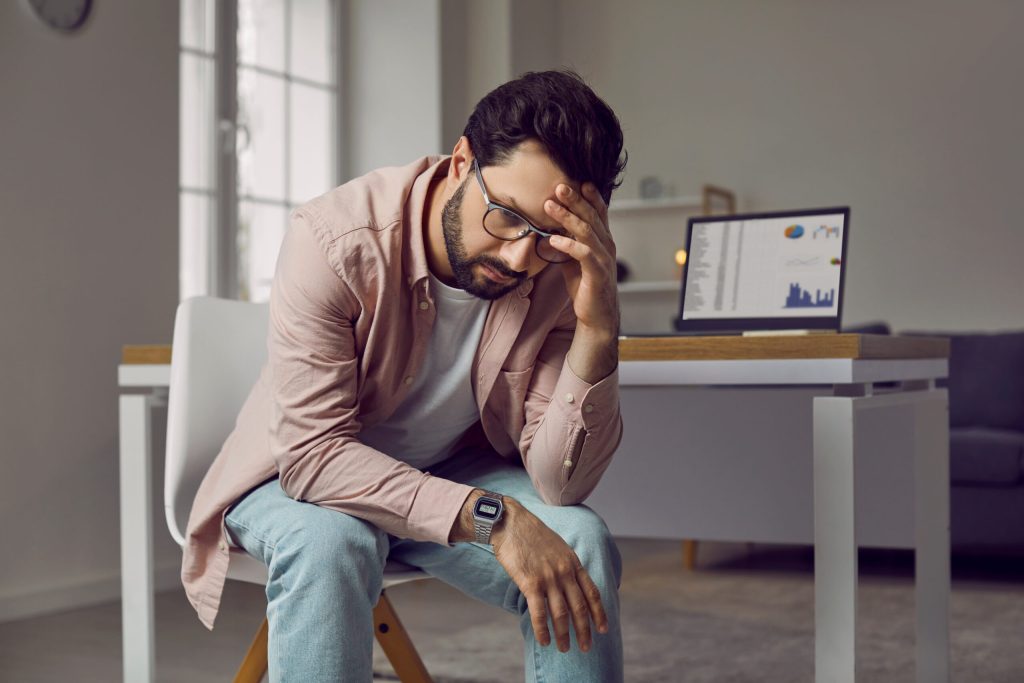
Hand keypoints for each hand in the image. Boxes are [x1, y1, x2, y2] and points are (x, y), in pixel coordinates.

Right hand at [492, 498, 608, 652]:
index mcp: (573, 563)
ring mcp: (549, 578)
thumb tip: (571, 582)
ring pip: (561, 614)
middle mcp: (565, 572)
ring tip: (564, 648)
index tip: (603, 629)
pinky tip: (544, 641)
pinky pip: (539, 613)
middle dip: (584, 630)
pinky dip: (543, 630)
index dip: (599, 613)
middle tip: (586, 647)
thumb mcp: (558, 546)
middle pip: (580, 607)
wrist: (511, 522)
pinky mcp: (531, 583)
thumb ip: (566, 564)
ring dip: (564, 634)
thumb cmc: (531, 534)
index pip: (592, 593)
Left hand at [543, 182, 618, 336]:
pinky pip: (583, 254)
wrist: (596, 315)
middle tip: (559, 186)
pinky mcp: (597, 273)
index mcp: (603, 240)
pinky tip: (553, 240)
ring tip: (550, 206)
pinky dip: (567, 244)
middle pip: (591, 216)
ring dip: (567, 217)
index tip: (578, 181)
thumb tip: (551, 229)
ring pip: (586, 231)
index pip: (599, 212)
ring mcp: (604, 258)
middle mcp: (606, 245)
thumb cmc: (586, 286)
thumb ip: (567, 242)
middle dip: (575, 200)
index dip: (590, 196)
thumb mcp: (574, 259)